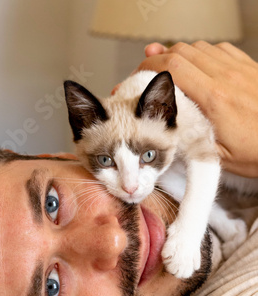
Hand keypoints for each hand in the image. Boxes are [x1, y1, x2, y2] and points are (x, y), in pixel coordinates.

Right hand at [136, 41, 257, 177]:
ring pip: (199, 47)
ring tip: (166, 66)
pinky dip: (201, 53)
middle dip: (158, 59)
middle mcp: (227, 77)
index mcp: (215, 99)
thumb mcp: (218, 157)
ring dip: (178, 55)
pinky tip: (196, 64)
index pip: (174, 68)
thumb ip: (191, 141)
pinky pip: (219, 49)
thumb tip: (166, 133)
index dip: (150, 67)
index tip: (139, 76)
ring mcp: (240, 68)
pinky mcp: (249, 67)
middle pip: (182, 52)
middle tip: (147, 72)